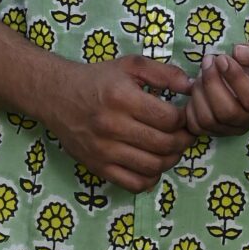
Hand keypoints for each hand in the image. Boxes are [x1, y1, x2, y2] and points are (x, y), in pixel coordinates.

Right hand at [49, 53, 193, 191]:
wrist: (57, 96)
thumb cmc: (97, 79)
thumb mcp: (130, 65)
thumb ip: (164, 73)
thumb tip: (191, 88)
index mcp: (122, 98)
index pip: (169, 119)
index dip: (184, 119)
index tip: (183, 116)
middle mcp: (112, 126)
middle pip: (165, 145)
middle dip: (183, 140)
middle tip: (184, 134)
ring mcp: (104, 150)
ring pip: (153, 167)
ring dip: (170, 160)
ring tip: (170, 148)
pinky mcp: (97, 167)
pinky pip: (134, 184)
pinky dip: (151, 178)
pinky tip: (152, 164)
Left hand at [184, 40, 248, 139]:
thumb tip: (239, 53)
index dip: (234, 78)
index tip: (223, 58)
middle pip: (228, 113)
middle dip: (212, 84)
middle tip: (208, 61)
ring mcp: (238, 127)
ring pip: (210, 121)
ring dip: (200, 93)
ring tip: (202, 72)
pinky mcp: (220, 130)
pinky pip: (198, 127)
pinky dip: (190, 108)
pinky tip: (196, 88)